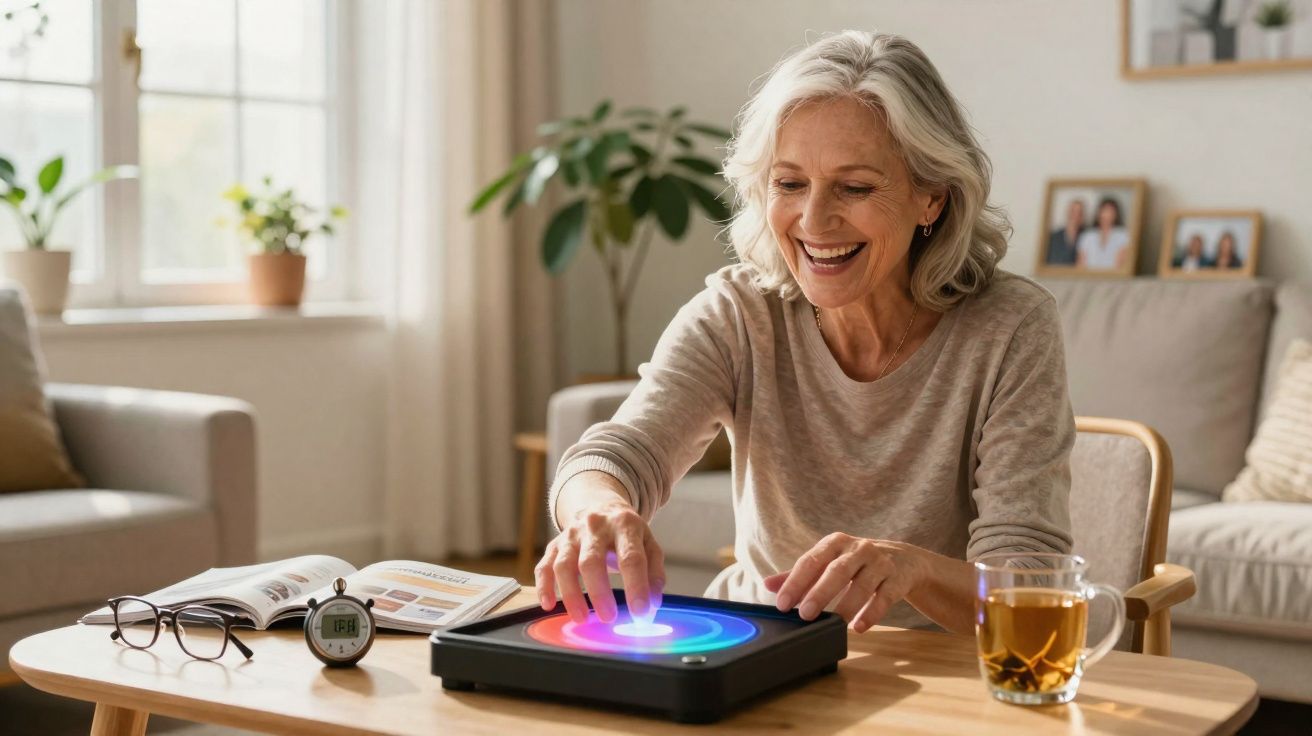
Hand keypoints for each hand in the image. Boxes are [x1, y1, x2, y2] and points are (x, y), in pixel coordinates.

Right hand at [535, 501, 664, 624]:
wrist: (599, 504)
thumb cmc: (626, 533)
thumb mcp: (649, 544)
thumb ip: (654, 574)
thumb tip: (652, 605)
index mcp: (624, 525)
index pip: (631, 558)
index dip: (637, 586)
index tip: (641, 613)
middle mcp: (595, 527)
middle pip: (591, 560)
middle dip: (599, 592)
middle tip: (609, 618)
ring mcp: (571, 535)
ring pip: (564, 564)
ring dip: (571, 594)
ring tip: (581, 618)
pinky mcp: (554, 545)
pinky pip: (544, 566)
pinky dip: (544, 587)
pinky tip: (549, 604)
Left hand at [764, 533, 924, 632]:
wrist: (906, 560)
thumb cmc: (858, 562)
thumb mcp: (830, 561)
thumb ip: (800, 574)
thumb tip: (767, 585)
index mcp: (835, 543)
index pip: (811, 561)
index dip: (795, 582)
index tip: (782, 604)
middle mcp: (858, 549)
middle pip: (837, 571)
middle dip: (819, 592)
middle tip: (805, 615)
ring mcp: (880, 563)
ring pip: (861, 585)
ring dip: (846, 605)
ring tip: (834, 623)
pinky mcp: (898, 579)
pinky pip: (884, 597)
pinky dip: (872, 613)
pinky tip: (860, 627)